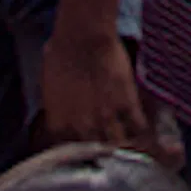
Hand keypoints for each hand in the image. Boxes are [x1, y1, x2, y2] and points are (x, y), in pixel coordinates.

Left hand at [38, 24, 147, 147]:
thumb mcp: (48, 86)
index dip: (73, 149)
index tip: (78, 147)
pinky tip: (142, 132)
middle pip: (93, 154)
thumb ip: (55, 107)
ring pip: (116, 145)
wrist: (83, 37)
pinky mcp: (127, 104)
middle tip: (105, 150)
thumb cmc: (59, 54)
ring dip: (121, 147)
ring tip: (126, 147)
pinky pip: (137, 127)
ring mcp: (106, 118)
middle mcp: (82, 128)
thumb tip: (59, 112)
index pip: (64, 150)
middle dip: (98, 153)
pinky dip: (141, 131)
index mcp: (59, 124)